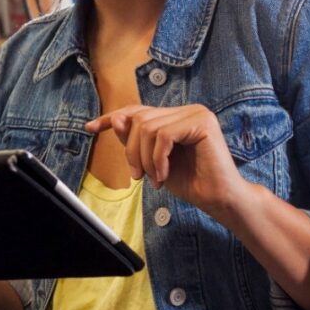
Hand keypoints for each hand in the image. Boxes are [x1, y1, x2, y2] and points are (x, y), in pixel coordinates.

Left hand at [85, 104, 248, 214]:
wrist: (219, 199)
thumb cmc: (189, 182)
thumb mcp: (151, 161)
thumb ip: (134, 141)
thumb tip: (116, 118)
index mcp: (173, 117)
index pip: (136, 111)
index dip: (111, 119)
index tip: (89, 128)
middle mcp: (185, 110)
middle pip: (138, 120)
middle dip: (131, 151)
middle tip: (138, 177)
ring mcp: (195, 113)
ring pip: (148, 128)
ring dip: (144, 158)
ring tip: (154, 179)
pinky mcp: (202, 121)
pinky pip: (163, 135)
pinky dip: (157, 159)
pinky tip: (163, 175)